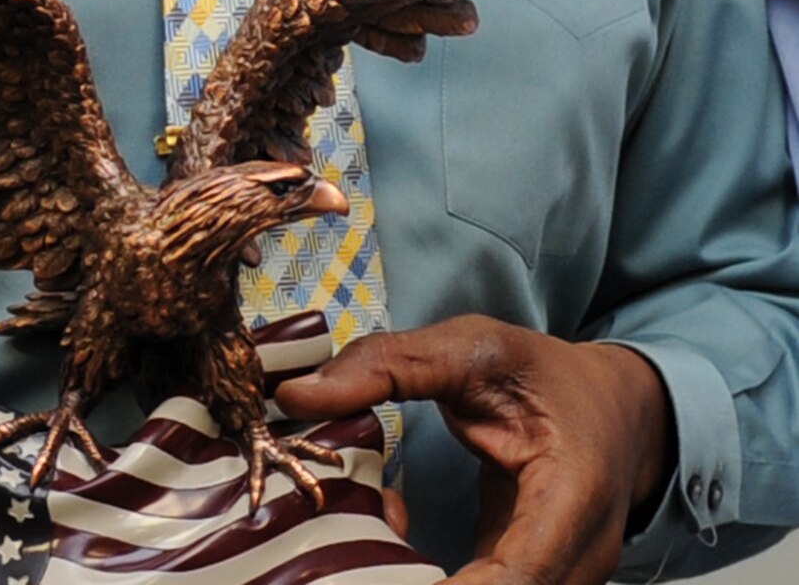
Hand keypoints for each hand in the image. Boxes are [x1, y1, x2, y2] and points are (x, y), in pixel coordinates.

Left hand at [275, 315, 674, 584]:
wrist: (614, 411)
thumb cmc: (542, 375)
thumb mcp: (472, 347)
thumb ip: (387, 365)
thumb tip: (295, 396)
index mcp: (573, 497)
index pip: (519, 575)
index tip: (380, 577)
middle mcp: (577, 561)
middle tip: (345, 563)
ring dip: (419, 581)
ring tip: (363, 537)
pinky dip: (432, 582)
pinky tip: (391, 531)